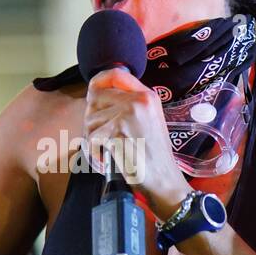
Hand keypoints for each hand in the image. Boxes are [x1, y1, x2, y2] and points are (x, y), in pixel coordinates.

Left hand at [83, 67, 190, 215]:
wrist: (165, 179)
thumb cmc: (153, 155)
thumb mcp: (148, 120)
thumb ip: (128, 105)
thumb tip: (97, 97)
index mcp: (147, 95)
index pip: (114, 75)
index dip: (98, 83)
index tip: (93, 97)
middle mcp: (138, 100)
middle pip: (95, 98)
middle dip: (92, 121)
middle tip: (99, 139)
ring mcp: (129, 115)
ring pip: (90, 120)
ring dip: (92, 140)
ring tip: (106, 152)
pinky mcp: (119, 132)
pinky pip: (93, 138)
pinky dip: (95, 153)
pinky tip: (105, 160)